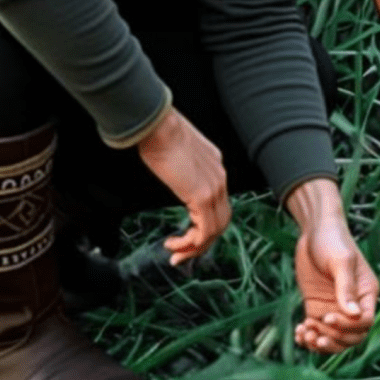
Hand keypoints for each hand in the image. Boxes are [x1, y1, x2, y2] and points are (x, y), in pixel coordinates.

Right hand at [137, 107, 230, 265]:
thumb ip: (180, 167)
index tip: (184, 235)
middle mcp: (220, 178)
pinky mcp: (202, 196)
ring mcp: (214, 187)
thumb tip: (170, 172)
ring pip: (216, 230)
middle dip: (202, 242)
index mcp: (215, 167)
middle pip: (222, 220)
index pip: (218, 203)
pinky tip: (172, 244)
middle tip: (181, 253)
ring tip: (175, 254)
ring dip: (196, 247)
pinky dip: (190, 244)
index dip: (203, 223)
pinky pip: (204, 231)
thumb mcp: (175, 153)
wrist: (158, 125)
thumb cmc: (159, 134)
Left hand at [285, 179, 378, 353]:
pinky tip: (299, 333)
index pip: (366, 322)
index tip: (328, 317)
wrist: (314, 230)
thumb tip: (354, 315)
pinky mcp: (318, 309)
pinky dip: (309, 338)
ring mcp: (336, 308)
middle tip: (315, 331)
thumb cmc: (332, 239)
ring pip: (335, 340)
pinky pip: (318, 332)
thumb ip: (346, 287)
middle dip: (334, 340)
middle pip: (352, 337)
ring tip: (305, 334)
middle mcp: (354, 305)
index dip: (348, 327)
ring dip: (321, 343)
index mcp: (366, 293)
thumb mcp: (340, 261)